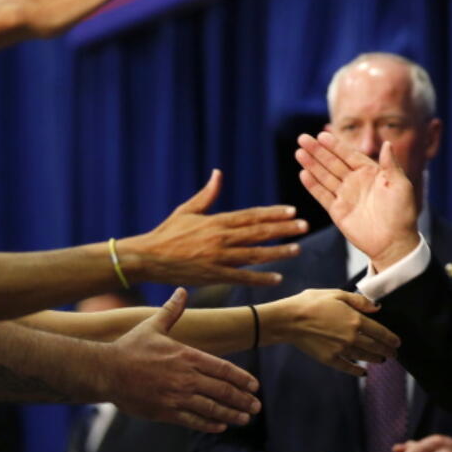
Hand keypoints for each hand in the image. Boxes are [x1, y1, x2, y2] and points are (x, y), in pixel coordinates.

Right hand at [104, 288, 260, 432]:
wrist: (105, 370)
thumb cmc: (130, 348)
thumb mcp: (153, 326)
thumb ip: (172, 311)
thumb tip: (181, 290)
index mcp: (187, 356)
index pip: (223, 369)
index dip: (242, 378)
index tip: (255, 386)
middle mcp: (186, 377)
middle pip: (223, 390)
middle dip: (242, 399)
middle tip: (256, 406)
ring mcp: (176, 396)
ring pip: (211, 408)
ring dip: (231, 414)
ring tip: (245, 418)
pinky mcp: (164, 412)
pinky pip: (192, 420)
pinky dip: (209, 424)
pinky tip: (220, 426)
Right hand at [119, 170, 307, 286]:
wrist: (147, 258)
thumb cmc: (166, 233)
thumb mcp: (187, 210)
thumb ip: (208, 194)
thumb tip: (218, 173)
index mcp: (216, 221)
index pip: (251, 216)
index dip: (273, 213)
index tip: (292, 210)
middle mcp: (220, 239)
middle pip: (258, 233)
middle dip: (283, 229)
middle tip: (304, 226)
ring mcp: (218, 258)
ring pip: (254, 255)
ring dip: (278, 252)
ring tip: (298, 249)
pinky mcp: (213, 275)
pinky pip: (242, 278)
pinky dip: (260, 278)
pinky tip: (277, 277)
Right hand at [275, 290, 399, 375]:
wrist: (289, 320)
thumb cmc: (311, 303)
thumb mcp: (337, 294)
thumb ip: (359, 301)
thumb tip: (377, 308)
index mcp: (355, 320)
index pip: (380, 332)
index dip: (391, 338)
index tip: (398, 343)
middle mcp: (352, 337)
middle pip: (375, 347)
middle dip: (387, 351)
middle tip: (394, 354)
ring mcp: (341, 350)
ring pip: (364, 357)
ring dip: (375, 360)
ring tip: (382, 361)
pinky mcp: (330, 359)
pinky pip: (348, 367)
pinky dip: (357, 371)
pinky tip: (363, 372)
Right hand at [296, 133, 418, 271]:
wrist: (394, 242)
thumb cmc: (402, 213)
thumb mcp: (400, 185)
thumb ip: (391, 164)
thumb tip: (387, 143)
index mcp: (371, 173)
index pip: (349, 155)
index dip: (335, 145)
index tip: (322, 135)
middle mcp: (356, 181)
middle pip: (333, 162)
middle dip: (318, 150)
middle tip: (303, 138)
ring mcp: (345, 195)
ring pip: (325, 176)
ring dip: (312, 164)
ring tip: (299, 152)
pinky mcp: (337, 210)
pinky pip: (322, 195)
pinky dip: (313, 185)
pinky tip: (303, 174)